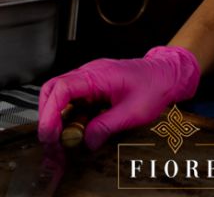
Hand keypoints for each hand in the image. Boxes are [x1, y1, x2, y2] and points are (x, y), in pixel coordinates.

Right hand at [38, 46, 199, 150]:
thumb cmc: (153, 87)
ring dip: (55, 115)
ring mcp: (91, 77)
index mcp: (99, 75)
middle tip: (51, 138)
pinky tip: (73, 128)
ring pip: (60, 92)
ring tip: (61, 137)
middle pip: (54, 88)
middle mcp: (90, 72)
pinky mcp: (93, 85)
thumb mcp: (132, 112)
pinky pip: (72, 97)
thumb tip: (86, 141)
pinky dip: (66, 113)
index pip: (62, 88)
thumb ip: (107, 126)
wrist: (166, 74)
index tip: (49, 133)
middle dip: (47, 114)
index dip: (50, 112)